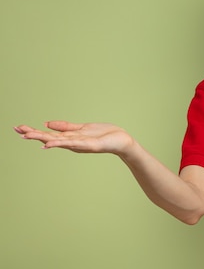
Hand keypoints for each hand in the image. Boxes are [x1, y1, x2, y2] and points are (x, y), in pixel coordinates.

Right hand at [14, 121, 134, 154]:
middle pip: (49, 137)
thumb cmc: (104, 135)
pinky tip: (49, 143)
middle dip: (32, 134)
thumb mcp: (82, 127)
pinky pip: (73, 143)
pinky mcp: (89, 144)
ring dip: (42, 138)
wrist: (121, 141)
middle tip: (16, 130)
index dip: (33, 131)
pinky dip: (60, 143)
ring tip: (27, 135)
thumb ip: (65, 126)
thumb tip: (47, 123)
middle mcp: (72, 142)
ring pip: (58, 140)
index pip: (48, 134)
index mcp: (70, 137)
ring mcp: (80, 144)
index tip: (18, 127)